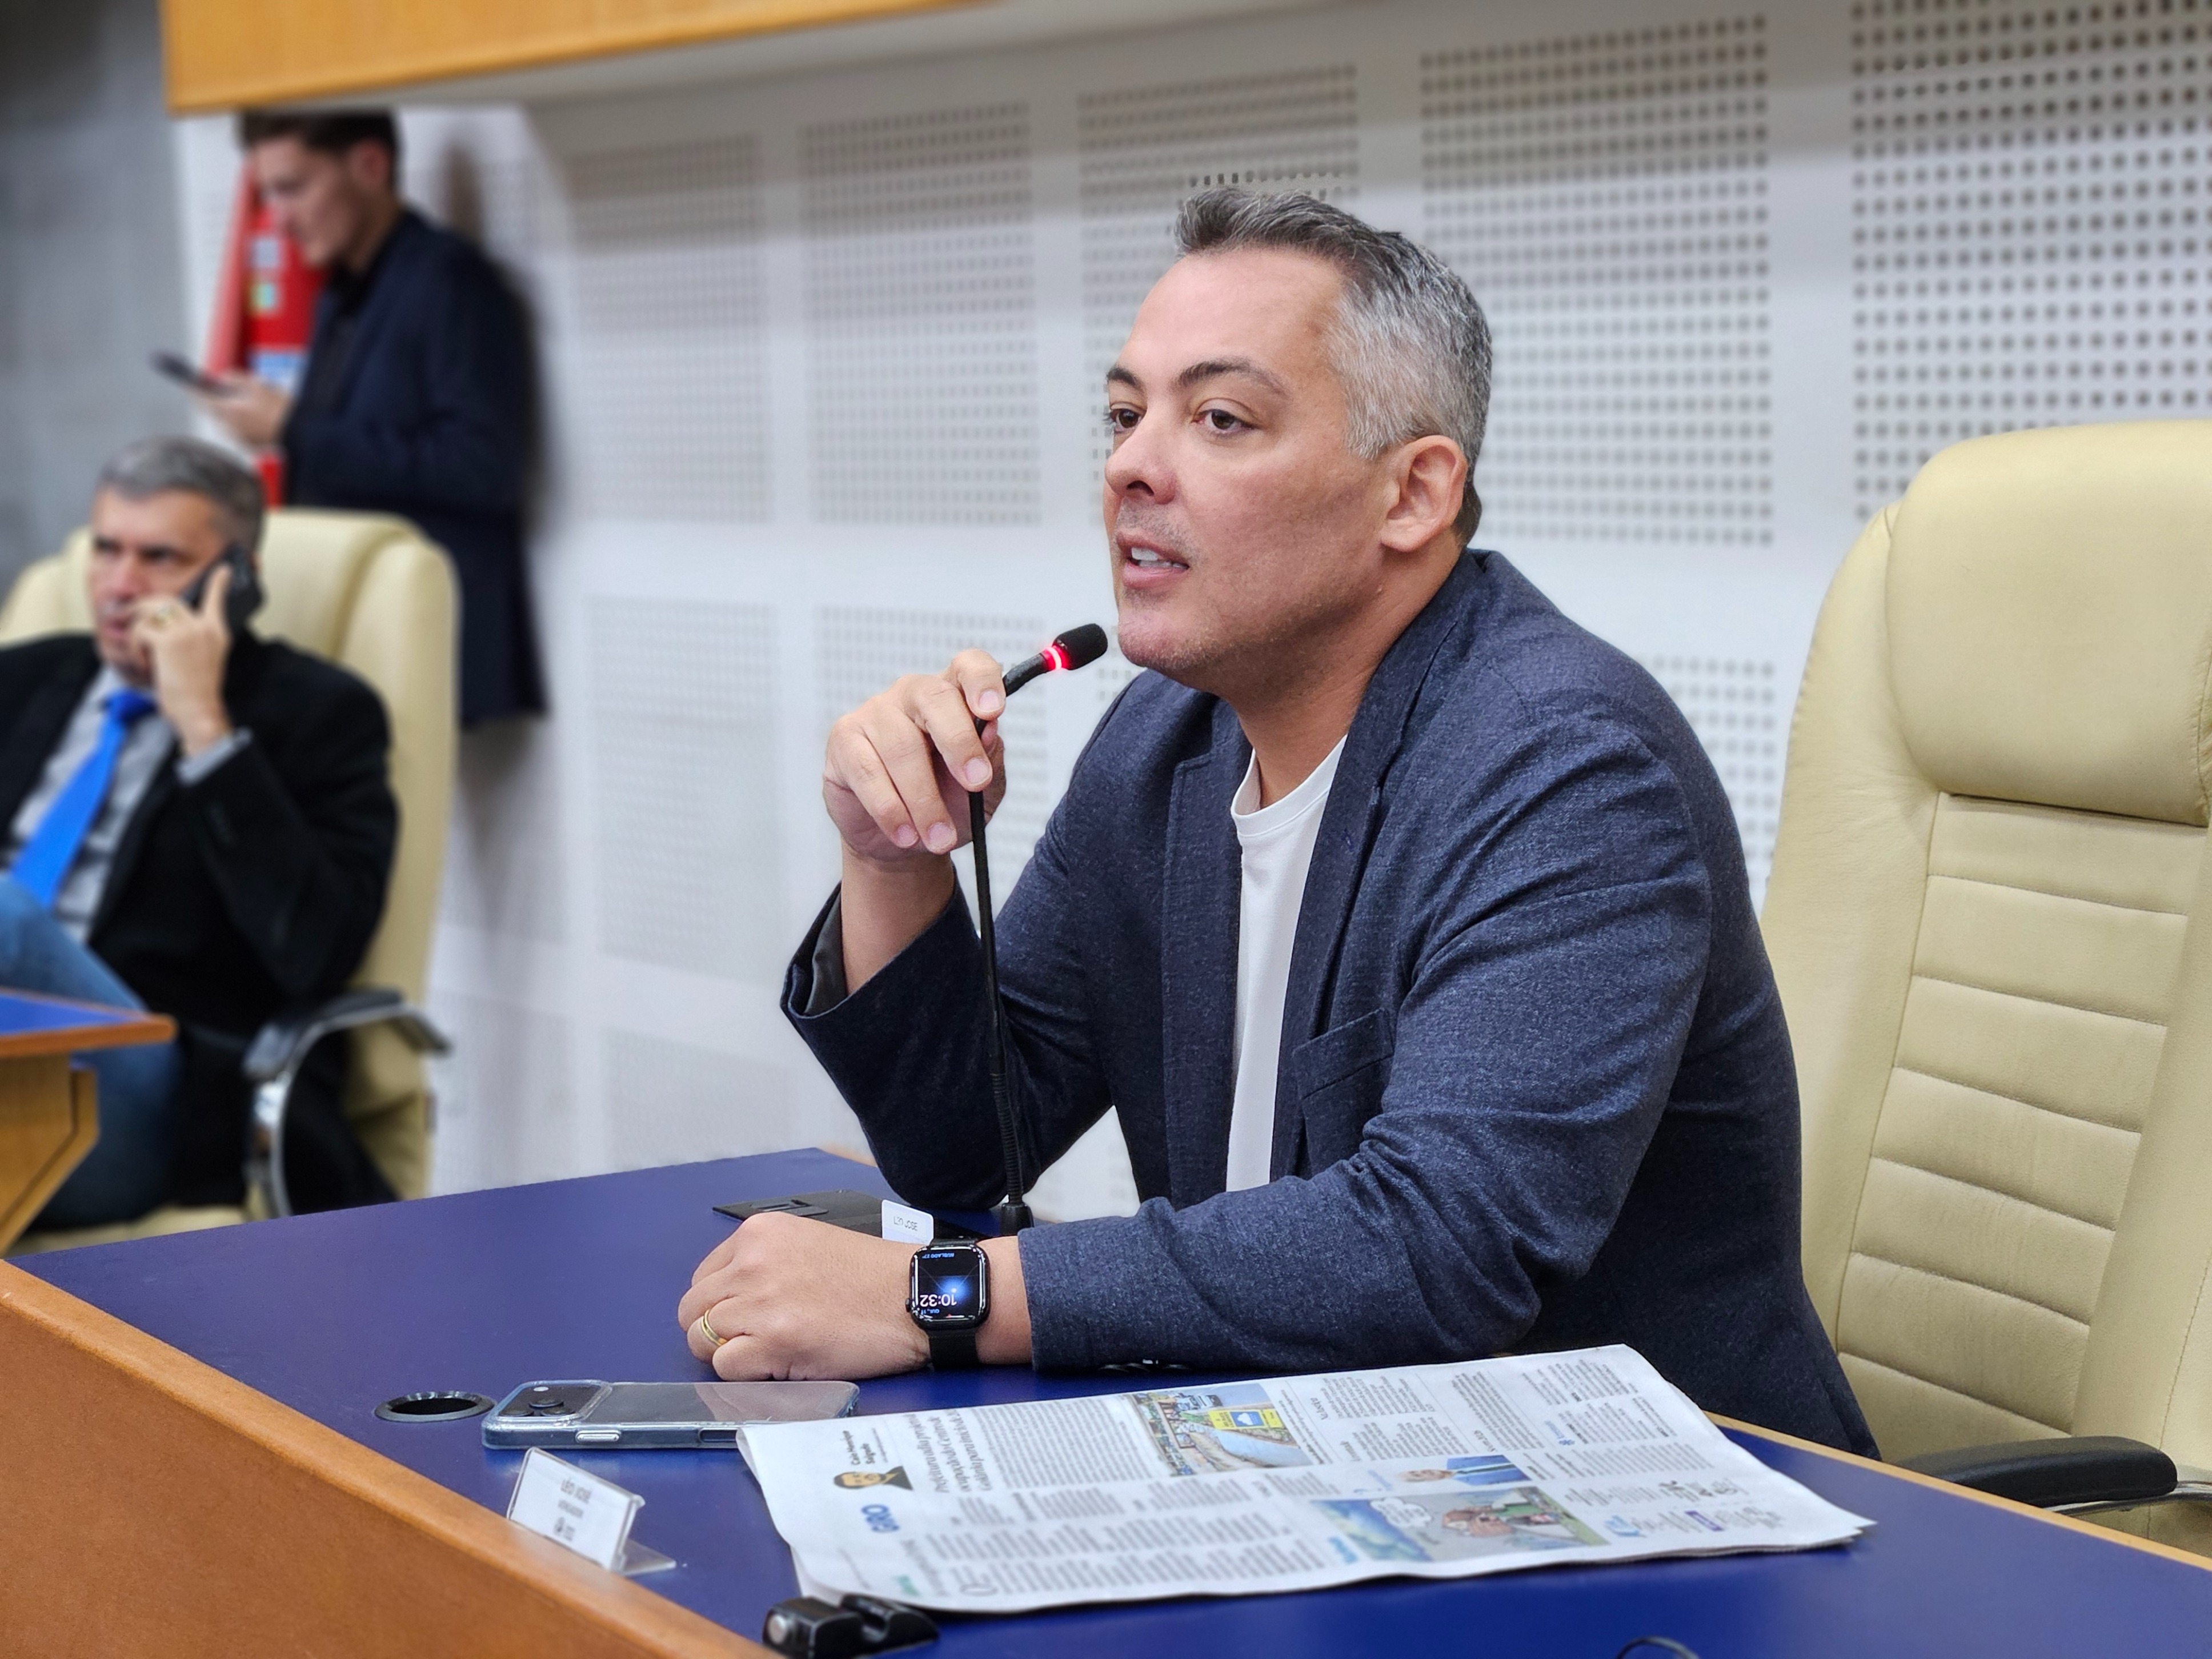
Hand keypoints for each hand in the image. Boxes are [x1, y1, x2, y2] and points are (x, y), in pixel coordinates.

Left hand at [133, 565, 233, 755]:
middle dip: (142, 606)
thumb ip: (192, 640)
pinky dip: (134, 647)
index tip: (223, 570)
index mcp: (217, 632)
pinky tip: (143, 662)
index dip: (219, 583)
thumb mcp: (203, 661)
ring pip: (148, 611)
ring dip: (135, 629)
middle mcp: (204, 627)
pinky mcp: (167, 641)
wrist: (198, 711)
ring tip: (138, 649)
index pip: (217, 600)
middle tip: (131, 617)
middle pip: (166, 600)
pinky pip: (139, 631)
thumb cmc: (197, 692)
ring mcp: (186, 632)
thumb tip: (162, 629)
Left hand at [198, 371, 291, 448]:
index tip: (192, 383)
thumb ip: (235, 378)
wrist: (303, 432)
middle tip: (230, 393)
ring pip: (228, 423)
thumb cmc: (281, 408)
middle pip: (215, 412)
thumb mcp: (257, 384)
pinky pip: (241, 433)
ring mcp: (240, 439)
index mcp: (229, 411)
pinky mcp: (251, 447)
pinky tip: (259, 419)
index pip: (202, 400)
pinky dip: (245, 425)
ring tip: (251, 406)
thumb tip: (221, 378)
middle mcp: (230, 428)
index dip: (196, 390)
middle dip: (219, 402)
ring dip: (233, 414)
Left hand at [677, 1212, 1031, 1378]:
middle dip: (716, 1330)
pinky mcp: (774, 1342)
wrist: (917, 1296)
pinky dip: (746, 1373)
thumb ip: (765, 1262)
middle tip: (756, 1341)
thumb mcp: (809, 1244)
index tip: (749, 1317)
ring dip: (730, 1353)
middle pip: (692, 1310)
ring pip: (700, 1340)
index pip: (703, 1278)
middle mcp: (751, 1262)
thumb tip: (731, 1298)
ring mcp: (760, 1303)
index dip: (722, 1305)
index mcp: (759, 1233)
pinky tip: (781, 1365)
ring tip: (772, 1353)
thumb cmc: (872, 1275)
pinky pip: (725, 1366)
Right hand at [823, 649, 1007, 869]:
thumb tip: (989, 730)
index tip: (993, 710)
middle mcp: (912, 695)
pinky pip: (868, 773)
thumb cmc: (947, 804)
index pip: (969, 667)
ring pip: (901, 746)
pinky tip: (906, 834)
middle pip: (934, 699)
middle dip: (959, 743)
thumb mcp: (984, 790)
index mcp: (953, 696)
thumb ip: (991, 759)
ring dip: (924, 800)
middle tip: (976, 783)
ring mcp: (874, 713)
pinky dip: (891, 810)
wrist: (904, 843)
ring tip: (939, 837)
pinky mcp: (844, 741)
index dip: (982, 680)